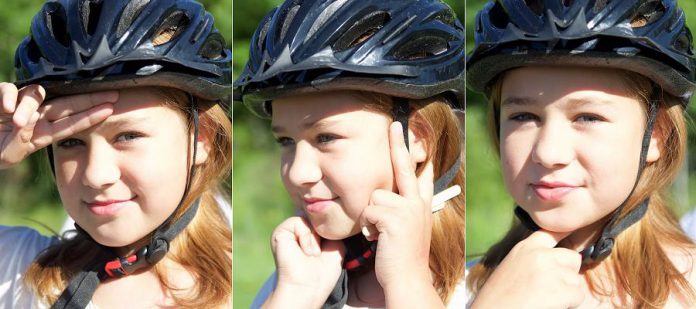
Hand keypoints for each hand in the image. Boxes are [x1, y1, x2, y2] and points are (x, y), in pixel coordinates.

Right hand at [0, 83, 117, 169]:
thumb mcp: (11, 152)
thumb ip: (22, 141)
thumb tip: (30, 119)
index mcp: (42, 131)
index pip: (71, 123)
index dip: (90, 116)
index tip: (111, 109)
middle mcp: (35, 115)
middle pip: (65, 104)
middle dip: (89, 99)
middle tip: (111, 94)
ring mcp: (19, 105)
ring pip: (36, 95)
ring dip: (29, 105)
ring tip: (17, 121)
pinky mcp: (0, 98)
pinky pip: (8, 90)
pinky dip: (8, 96)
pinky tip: (5, 107)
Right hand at [264, 216, 344, 308]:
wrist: (308, 286)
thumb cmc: (323, 272)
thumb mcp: (336, 245)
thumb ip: (332, 226)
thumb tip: (326, 209)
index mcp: (310, 232)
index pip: (322, 214)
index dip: (330, 222)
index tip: (332, 239)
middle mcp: (299, 229)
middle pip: (317, 213)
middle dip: (324, 230)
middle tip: (320, 252)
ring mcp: (289, 229)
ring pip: (309, 217)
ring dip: (316, 237)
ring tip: (313, 254)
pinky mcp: (280, 231)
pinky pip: (298, 220)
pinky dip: (306, 237)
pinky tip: (305, 251)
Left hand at [360, 122, 442, 306]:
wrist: (408, 279)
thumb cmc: (402, 257)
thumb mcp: (408, 228)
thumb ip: (403, 209)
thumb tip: (388, 197)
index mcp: (421, 204)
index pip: (421, 173)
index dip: (418, 154)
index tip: (416, 134)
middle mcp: (417, 202)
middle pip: (404, 166)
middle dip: (398, 143)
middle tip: (394, 123)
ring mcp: (408, 208)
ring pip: (375, 196)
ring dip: (370, 216)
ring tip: (380, 234)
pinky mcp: (394, 217)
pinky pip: (368, 210)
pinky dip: (367, 227)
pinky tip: (377, 239)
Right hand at [471, 230, 583, 308]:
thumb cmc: (498, 297)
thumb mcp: (511, 267)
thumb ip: (531, 259)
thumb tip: (555, 262)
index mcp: (525, 248)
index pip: (553, 233)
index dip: (564, 239)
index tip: (566, 248)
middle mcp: (540, 255)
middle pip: (572, 257)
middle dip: (568, 273)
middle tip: (553, 287)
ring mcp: (551, 271)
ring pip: (575, 279)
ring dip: (568, 292)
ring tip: (546, 299)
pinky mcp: (560, 290)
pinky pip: (577, 296)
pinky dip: (569, 304)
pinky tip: (550, 306)